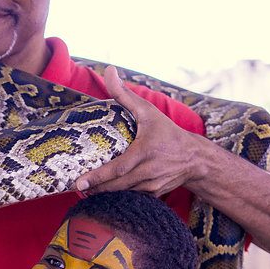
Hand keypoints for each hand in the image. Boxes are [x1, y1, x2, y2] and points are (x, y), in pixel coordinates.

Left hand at [74, 66, 201, 196]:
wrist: (195, 158)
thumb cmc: (167, 132)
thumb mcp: (148, 112)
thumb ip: (124, 94)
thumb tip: (109, 70)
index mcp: (145, 153)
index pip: (118, 169)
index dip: (98, 177)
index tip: (80, 183)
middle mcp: (148, 173)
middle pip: (116, 186)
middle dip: (94, 189)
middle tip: (75, 187)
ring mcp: (151, 187)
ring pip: (122, 194)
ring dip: (103, 194)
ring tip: (84, 191)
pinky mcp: (153, 195)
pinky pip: (131, 198)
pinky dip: (117, 197)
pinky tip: (103, 194)